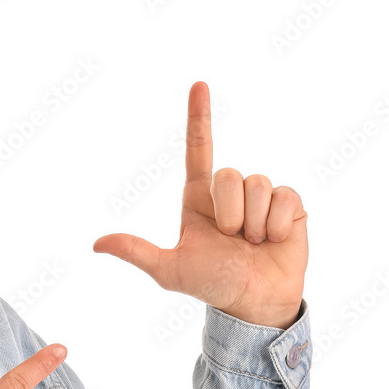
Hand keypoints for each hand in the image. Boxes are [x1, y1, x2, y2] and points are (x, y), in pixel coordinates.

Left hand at [92, 81, 307, 328]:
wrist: (254, 303)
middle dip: (229, 212)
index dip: (199, 117)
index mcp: (198, 198)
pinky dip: (279, 223)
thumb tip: (97, 244)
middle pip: (229, 174)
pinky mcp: (290, 205)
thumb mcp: (169, 269)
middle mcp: (230, 192)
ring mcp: (261, 196)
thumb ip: (136, 252)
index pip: (198, 150)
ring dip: (255, 221)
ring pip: (258, 184)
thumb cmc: (211, 283)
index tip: (198, 85)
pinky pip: (286, 196)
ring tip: (253, 243)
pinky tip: (276, 239)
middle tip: (232, 239)